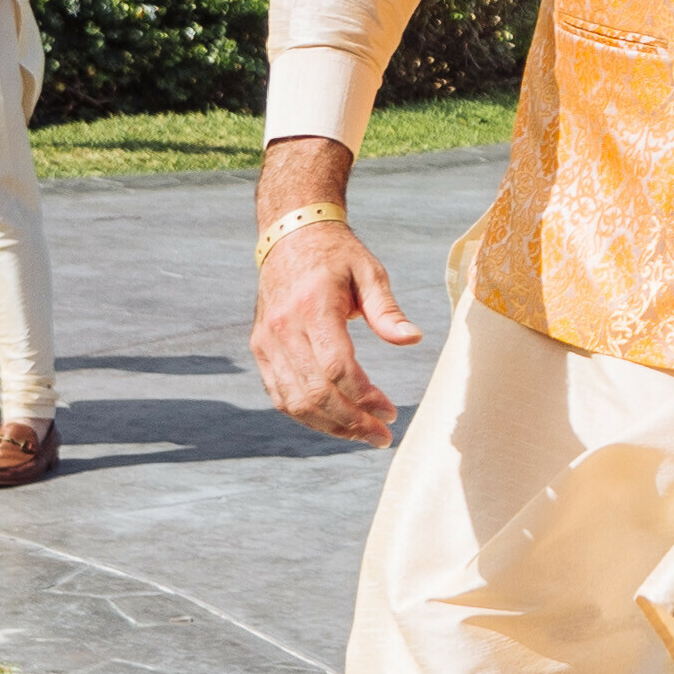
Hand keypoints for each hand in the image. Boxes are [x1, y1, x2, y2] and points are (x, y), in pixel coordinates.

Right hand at [251, 150, 421, 445]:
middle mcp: (282, 330)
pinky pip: (280, 395)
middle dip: (350, 422)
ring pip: (294, 402)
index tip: (391, 411)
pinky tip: (335, 422)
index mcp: (312, 308)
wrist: (290, 238)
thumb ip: (387, 309)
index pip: (336, 368)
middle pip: (314, 393)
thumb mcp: (369, 272)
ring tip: (363, 435)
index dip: (364, 396)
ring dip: (329, 426)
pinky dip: (306, 416)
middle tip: (382, 435)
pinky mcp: (260, 351)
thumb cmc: (337, 256)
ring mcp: (266, 343)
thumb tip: (412, 339)